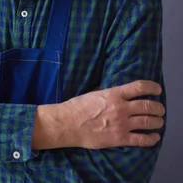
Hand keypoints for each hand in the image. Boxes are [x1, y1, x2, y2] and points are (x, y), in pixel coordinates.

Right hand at [34, 80, 164, 149]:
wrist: (67, 124)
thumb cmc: (76, 107)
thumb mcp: (92, 93)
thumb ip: (106, 93)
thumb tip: (114, 91)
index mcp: (113, 94)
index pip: (140, 87)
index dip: (153, 87)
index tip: (157, 90)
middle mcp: (121, 108)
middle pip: (148, 106)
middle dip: (158, 108)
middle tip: (159, 109)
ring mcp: (121, 124)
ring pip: (149, 122)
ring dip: (157, 122)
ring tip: (158, 122)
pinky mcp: (119, 138)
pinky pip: (142, 139)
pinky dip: (152, 138)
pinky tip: (154, 137)